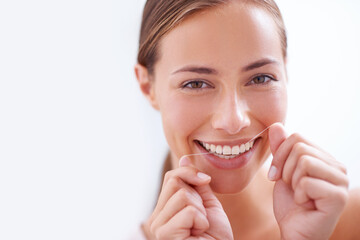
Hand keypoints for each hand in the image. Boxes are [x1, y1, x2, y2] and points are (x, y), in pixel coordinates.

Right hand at [143, 157, 232, 239]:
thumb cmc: (214, 237)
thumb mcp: (207, 204)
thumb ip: (195, 183)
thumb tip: (183, 158)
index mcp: (164, 209)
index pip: (171, 177)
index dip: (190, 173)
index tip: (205, 181)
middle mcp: (156, 218)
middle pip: (174, 182)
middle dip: (197, 197)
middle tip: (201, 217)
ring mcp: (158, 227)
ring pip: (182, 195)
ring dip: (200, 211)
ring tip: (199, 227)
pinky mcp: (165, 235)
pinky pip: (188, 211)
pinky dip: (201, 221)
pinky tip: (198, 234)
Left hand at [268, 123, 348, 239]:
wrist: (294, 232)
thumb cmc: (290, 205)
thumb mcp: (281, 171)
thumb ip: (281, 149)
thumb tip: (276, 125)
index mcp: (325, 159)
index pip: (297, 137)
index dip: (280, 155)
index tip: (277, 174)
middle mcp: (338, 167)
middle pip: (300, 147)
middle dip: (285, 169)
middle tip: (290, 187)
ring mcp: (341, 181)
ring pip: (304, 161)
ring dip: (292, 181)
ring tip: (300, 195)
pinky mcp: (338, 196)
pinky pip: (306, 181)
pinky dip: (298, 195)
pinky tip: (306, 205)